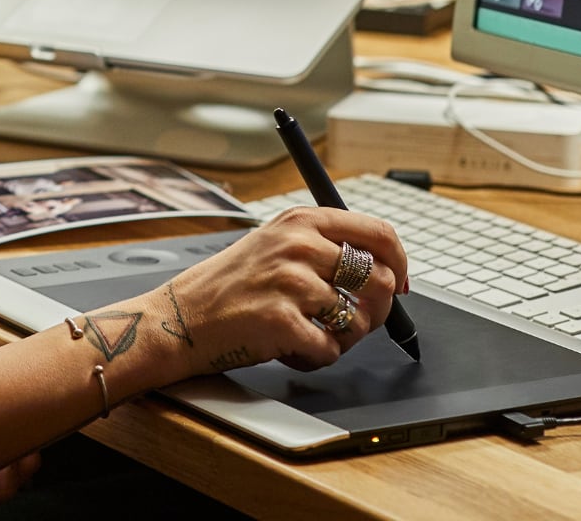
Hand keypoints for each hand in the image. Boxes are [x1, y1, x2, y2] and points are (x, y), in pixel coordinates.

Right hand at [155, 207, 408, 380]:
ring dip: (341, 338)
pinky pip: (330, 350)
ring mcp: (290, 283)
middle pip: (380, 279)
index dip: (399, 262)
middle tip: (352, 321)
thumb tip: (385, 272)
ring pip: (358, 321)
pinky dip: (314, 358)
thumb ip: (323, 248)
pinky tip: (289, 348)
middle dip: (377, 310)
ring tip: (310, 334)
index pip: (378, 233)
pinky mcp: (282, 321)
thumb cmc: (228, 286)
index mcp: (300, 221)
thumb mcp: (273, 245)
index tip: (401, 283)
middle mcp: (298, 246)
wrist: (179, 317)